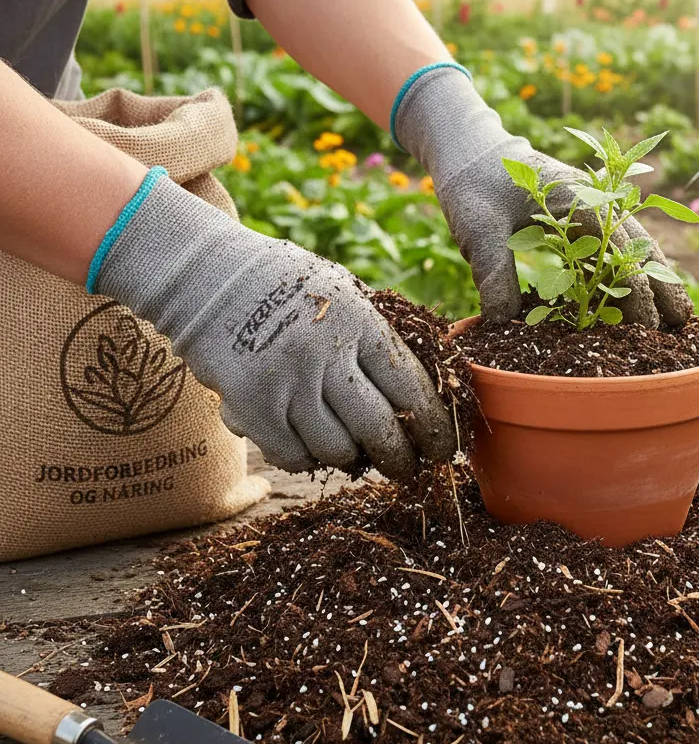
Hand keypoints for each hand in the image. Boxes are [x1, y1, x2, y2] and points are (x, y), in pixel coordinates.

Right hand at [94, 175, 454, 477]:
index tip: (445, 448)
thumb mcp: (343, 292)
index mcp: (358, 322)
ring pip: (337, 449)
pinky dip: (308, 459)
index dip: (434, 425)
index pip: (410, 386)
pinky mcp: (251, 406)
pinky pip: (293, 456)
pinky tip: (311, 445)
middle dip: (402, 458)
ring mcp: (286, 383)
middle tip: (408, 468)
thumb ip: (378, 334)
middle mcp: (325, 355)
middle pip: (379, 428)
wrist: (208, 276)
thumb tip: (426, 385)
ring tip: (356, 451)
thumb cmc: (286, 285)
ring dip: (353, 458)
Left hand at [395, 67, 691, 326]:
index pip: (620, 248)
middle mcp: (594, 202)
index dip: (638, 288)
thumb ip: (493, 276)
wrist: (470, 153)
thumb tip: (503, 327)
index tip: (647, 324)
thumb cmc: (473, 185)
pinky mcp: (580, 221)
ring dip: (655, 280)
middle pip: (639, 247)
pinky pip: (613, 248)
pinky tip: (641, 297)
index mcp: (578, 198)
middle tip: (680, 328)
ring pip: (634, 248)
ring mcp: (591, 209)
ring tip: (676, 319)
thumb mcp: (478, 232)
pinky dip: (630, 272)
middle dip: (662, 286)